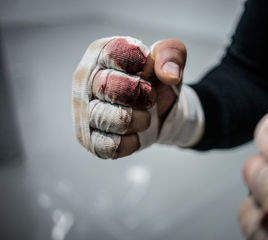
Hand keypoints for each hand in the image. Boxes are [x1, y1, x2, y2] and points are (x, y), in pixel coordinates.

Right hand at [72, 37, 186, 158]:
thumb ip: (172, 54)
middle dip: (142, 94)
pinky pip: (113, 146)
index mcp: (101, 53)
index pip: (117, 53)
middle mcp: (85, 80)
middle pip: (110, 87)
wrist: (159, 111)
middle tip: (150, 96)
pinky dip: (133, 141)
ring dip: (141, 120)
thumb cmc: (156, 80)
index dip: (141, 65)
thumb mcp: (171, 58)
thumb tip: (169, 75)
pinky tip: (135, 133)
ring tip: (144, 115)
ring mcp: (84, 111)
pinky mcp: (90, 140)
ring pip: (114, 120)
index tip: (149, 71)